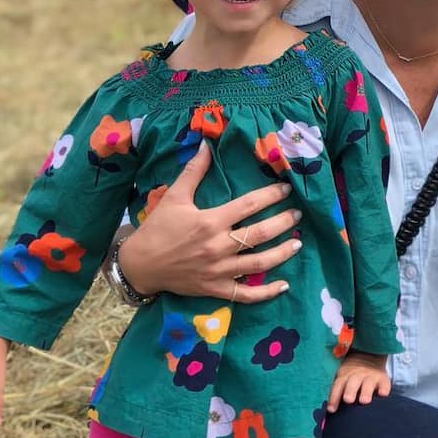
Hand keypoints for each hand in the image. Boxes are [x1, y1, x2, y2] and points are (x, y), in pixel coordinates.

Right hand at [119, 141, 301, 303]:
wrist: (139, 265)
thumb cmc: (158, 228)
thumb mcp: (175, 196)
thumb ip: (194, 171)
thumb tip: (205, 143)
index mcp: (210, 221)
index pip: (249, 205)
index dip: (271, 196)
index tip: (286, 189)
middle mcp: (218, 246)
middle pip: (260, 234)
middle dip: (284, 223)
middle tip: (299, 215)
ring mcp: (218, 271)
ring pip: (259, 264)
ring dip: (282, 253)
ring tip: (298, 243)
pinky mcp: (215, 289)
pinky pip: (245, 294)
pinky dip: (266, 292)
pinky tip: (284, 285)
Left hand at [326, 351, 390, 411]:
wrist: (370, 356)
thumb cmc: (353, 376)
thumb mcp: (344, 378)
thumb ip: (338, 392)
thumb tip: (328, 413)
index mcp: (345, 375)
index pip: (338, 385)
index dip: (334, 397)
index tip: (331, 409)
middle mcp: (358, 375)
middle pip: (352, 382)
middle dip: (350, 390)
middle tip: (348, 400)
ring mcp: (371, 376)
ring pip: (368, 383)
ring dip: (366, 391)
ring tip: (364, 401)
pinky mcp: (383, 379)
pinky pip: (384, 383)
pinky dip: (384, 388)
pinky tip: (383, 394)